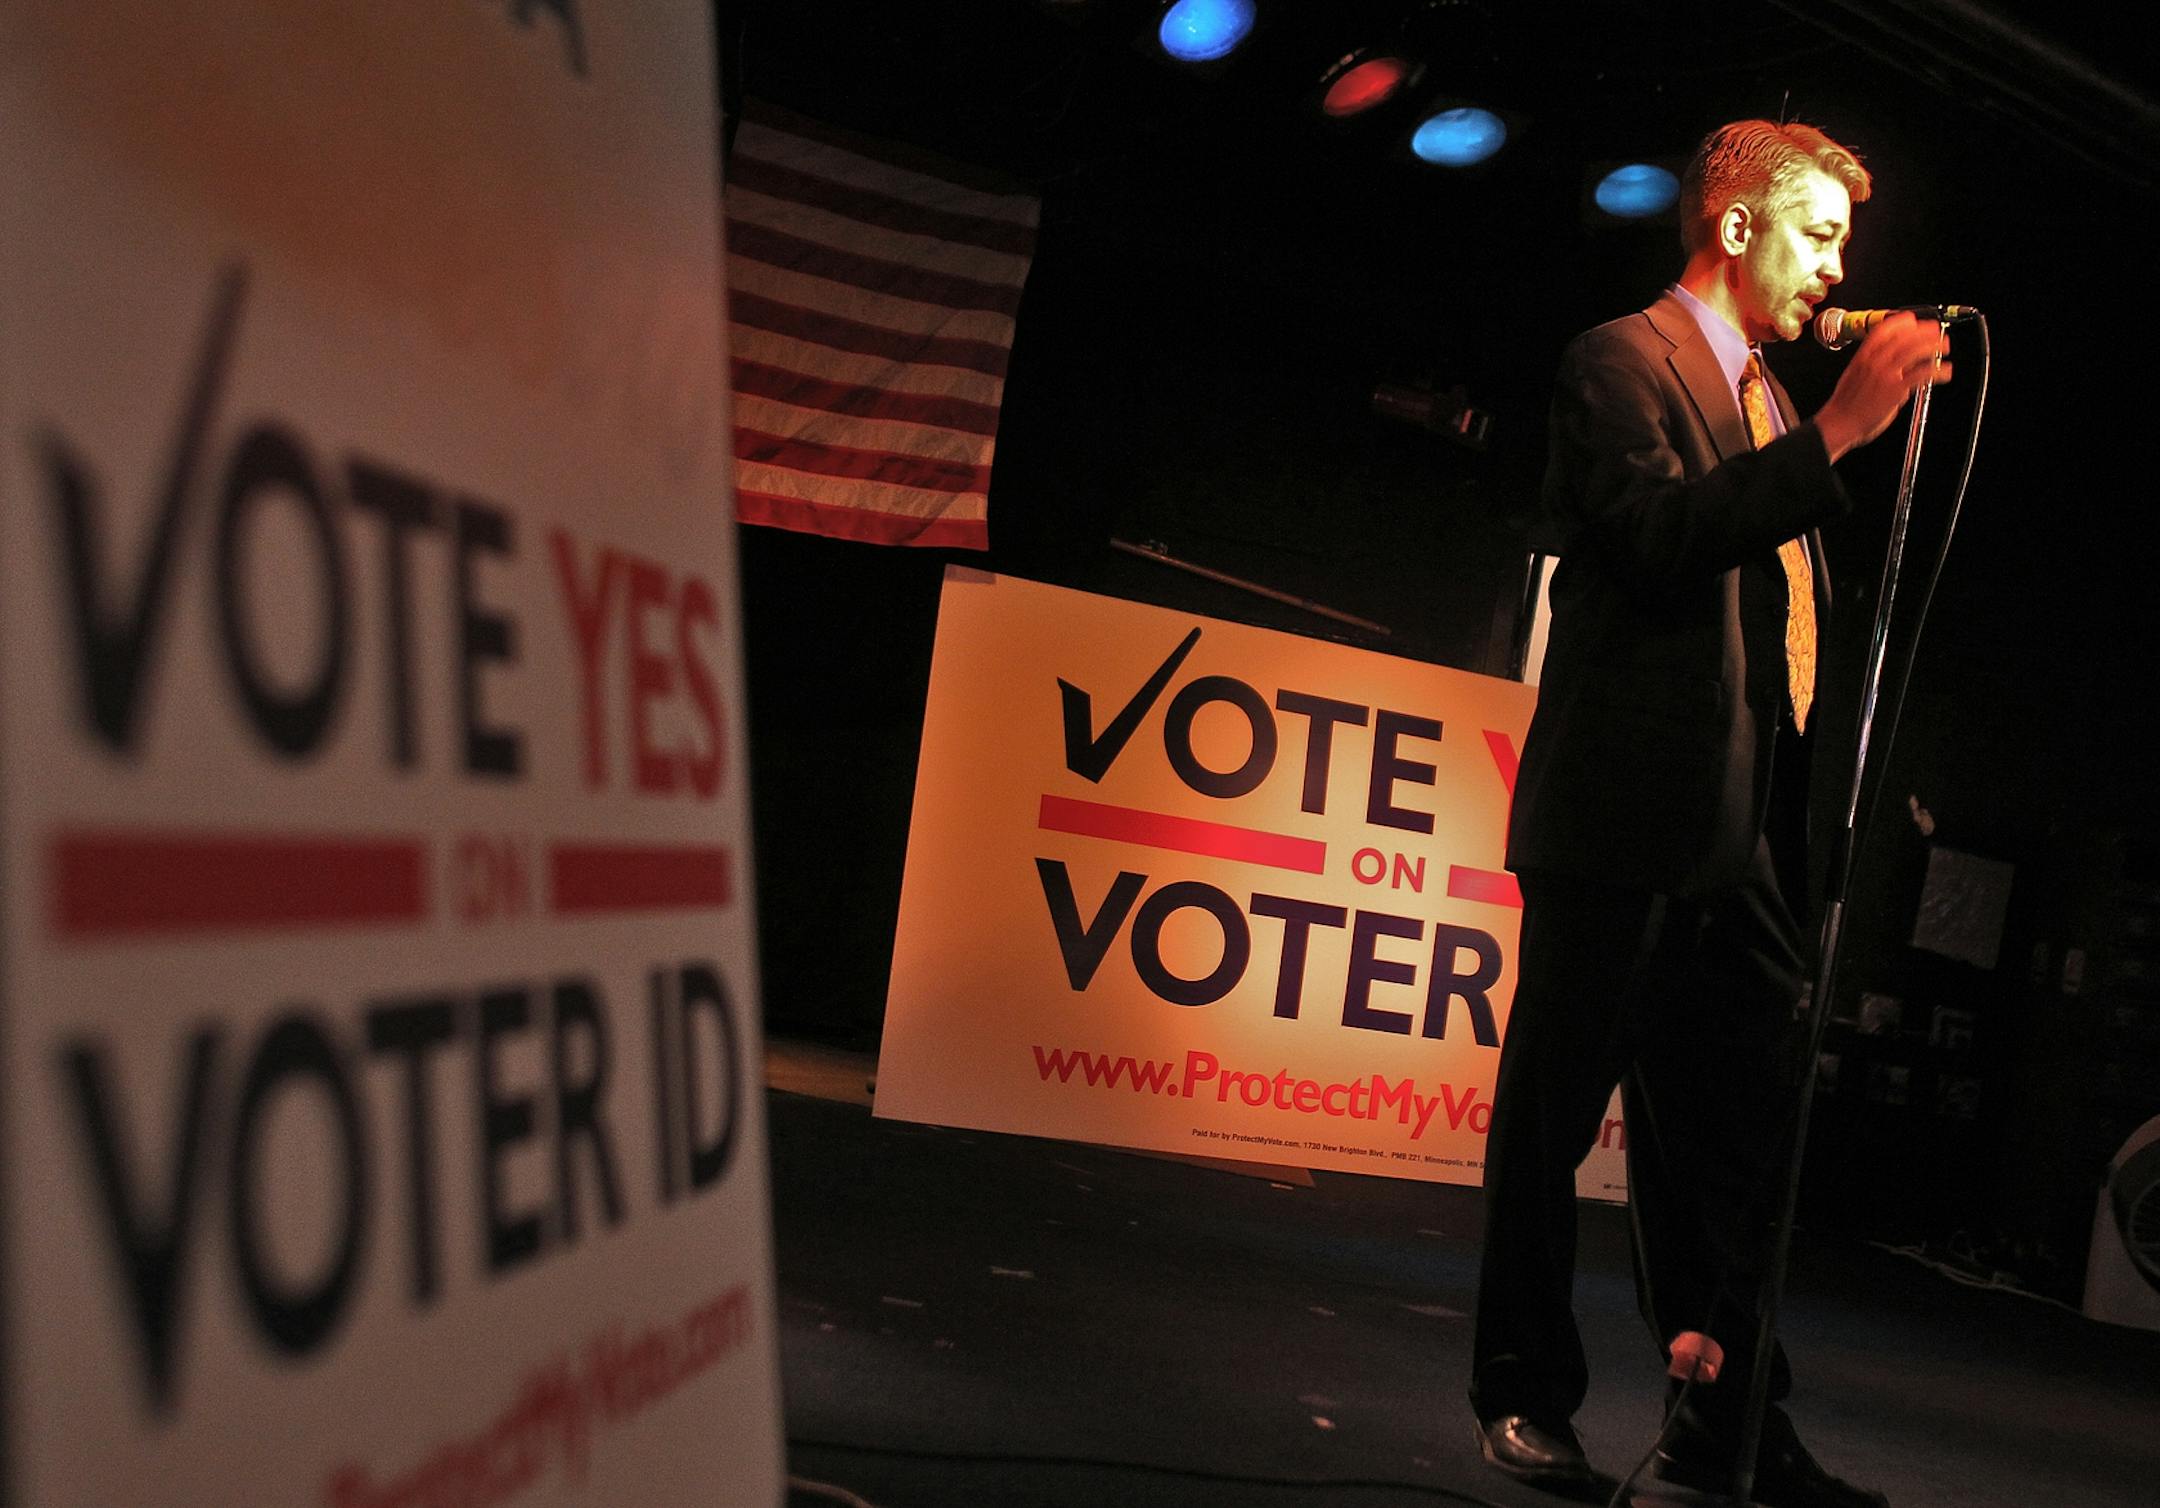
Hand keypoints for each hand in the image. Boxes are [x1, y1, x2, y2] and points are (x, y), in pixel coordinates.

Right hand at [1813, 312, 1952, 461]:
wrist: (1839, 424)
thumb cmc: (1845, 404)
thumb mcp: (1854, 376)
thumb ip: (1874, 365)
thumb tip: (1896, 363)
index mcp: (1862, 356)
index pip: (1884, 330)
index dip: (1901, 323)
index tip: (1913, 321)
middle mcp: (1874, 362)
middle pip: (1904, 337)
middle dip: (1924, 331)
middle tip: (1936, 331)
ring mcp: (1885, 375)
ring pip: (1914, 351)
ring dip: (1933, 346)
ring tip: (1944, 346)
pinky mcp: (1895, 390)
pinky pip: (1921, 374)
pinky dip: (1938, 371)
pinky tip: (1945, 371)